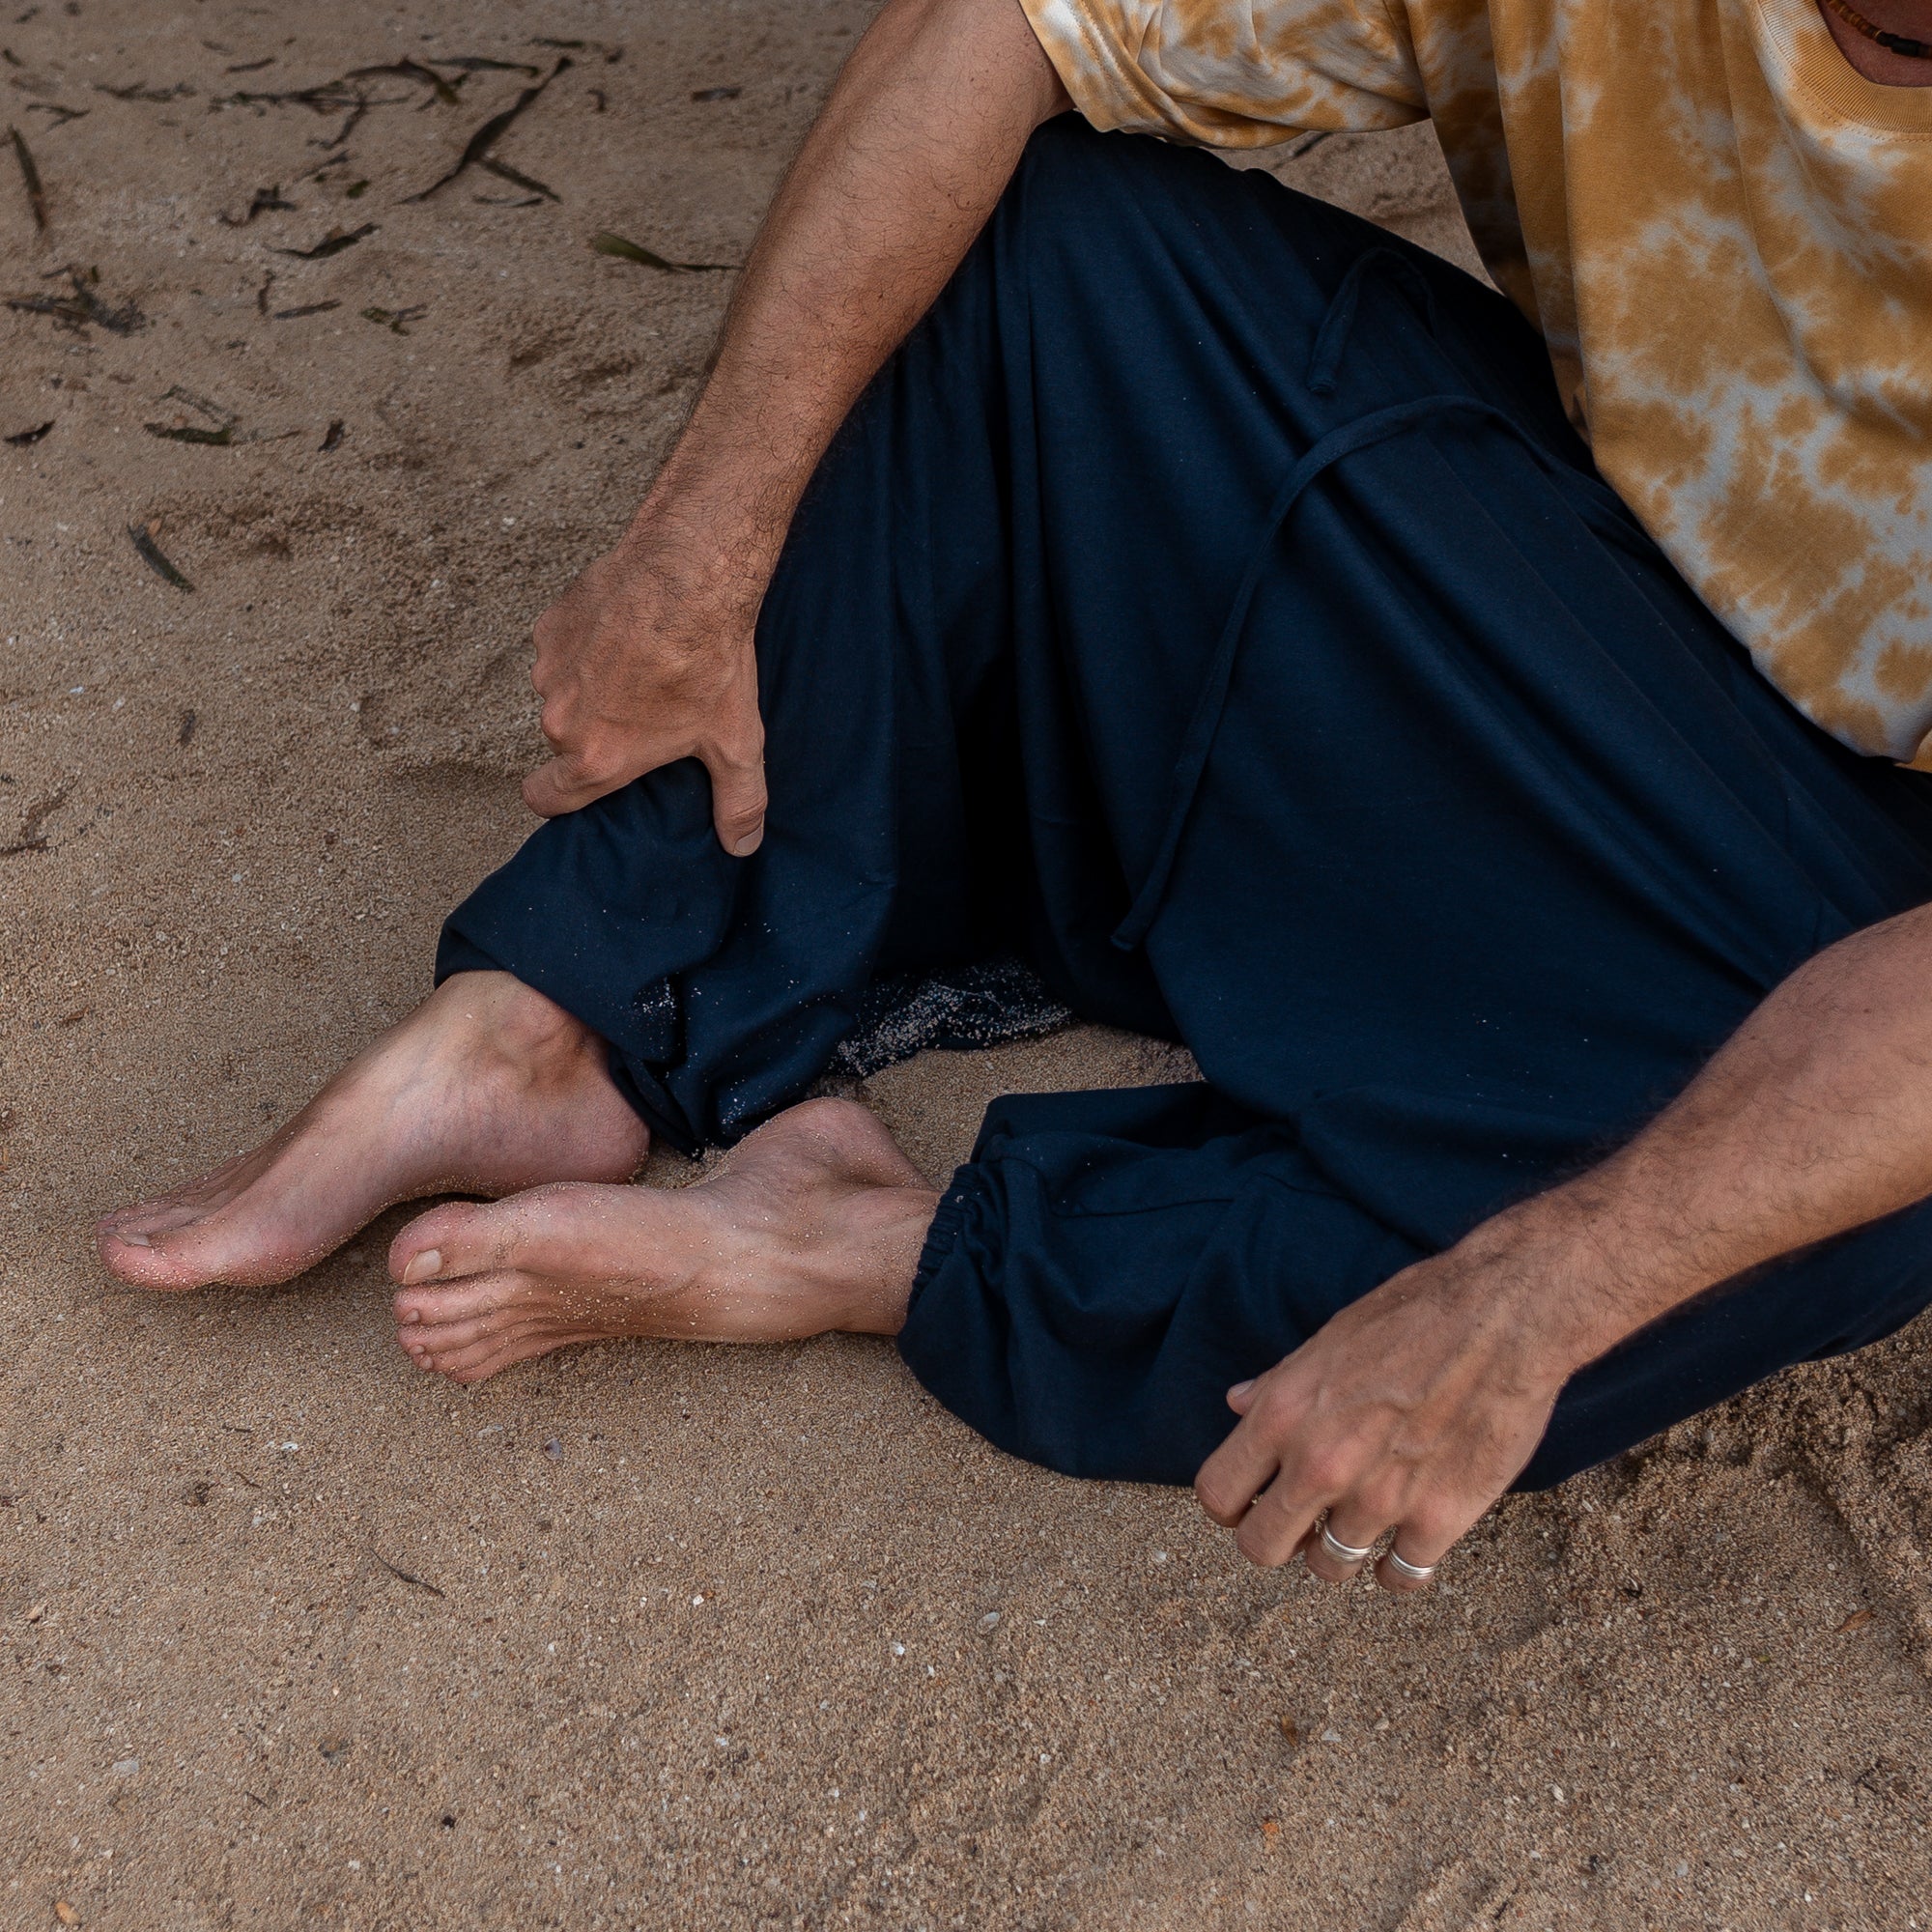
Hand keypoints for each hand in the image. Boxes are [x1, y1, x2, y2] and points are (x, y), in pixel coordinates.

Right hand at [522, 523, 768, 852]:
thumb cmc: (708, 663)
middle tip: (643, 713)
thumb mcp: (735, 741)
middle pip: (565, 742)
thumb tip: (743, 846)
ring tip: (638, 668)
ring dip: (589, 686)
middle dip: (595, 732)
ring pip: (562, 692)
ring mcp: (550, 670)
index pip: (545, 798)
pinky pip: (561, 649)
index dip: (558, 797)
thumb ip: (738, 802)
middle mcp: (561, 719)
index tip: (578, 786)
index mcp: (597, 758)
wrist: (686, 577)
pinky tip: (624, 634)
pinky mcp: (550, 627)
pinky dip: (585, 645)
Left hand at [1193, 1207, 1606, 1591]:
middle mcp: (1321, 1464)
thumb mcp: (1328, 1338)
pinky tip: (1404, 1548)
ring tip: (1357, 1527)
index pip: (1217, 1494)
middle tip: (1299, 1527)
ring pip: (1331, 1568)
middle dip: (1275, 1542)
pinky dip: (1398, 1569)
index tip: (1248, 1506)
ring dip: (1339, 1552)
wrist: (1503, 1319)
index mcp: (1283, 1414)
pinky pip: (1400, 1576)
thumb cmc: (1414, 1316)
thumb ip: (1280, 1384)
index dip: (1228, 1508)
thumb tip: (1240, 1404)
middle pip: (1262, 1548)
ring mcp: (1379, 1499)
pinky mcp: (1439, 1520)